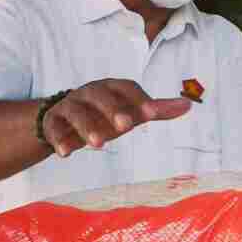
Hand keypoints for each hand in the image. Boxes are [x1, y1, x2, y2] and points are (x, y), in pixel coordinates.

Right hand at [42, 79, 189, 156]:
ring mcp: (69, 106)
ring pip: (76, 112)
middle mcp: (89, 93)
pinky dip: (59, 140)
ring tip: (98, 145)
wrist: (64, 118)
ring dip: (87, 127)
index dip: (139, 98)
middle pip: (100, 96)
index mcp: (111, 88)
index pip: (126, 88)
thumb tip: (188, 105)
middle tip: (126, 126)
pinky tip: (65, 153)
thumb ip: (156, 109)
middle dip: (112, 110)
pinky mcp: (53, 122)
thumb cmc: (106, 114)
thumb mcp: (131, 111)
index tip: (152, 112)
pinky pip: (53, 128)